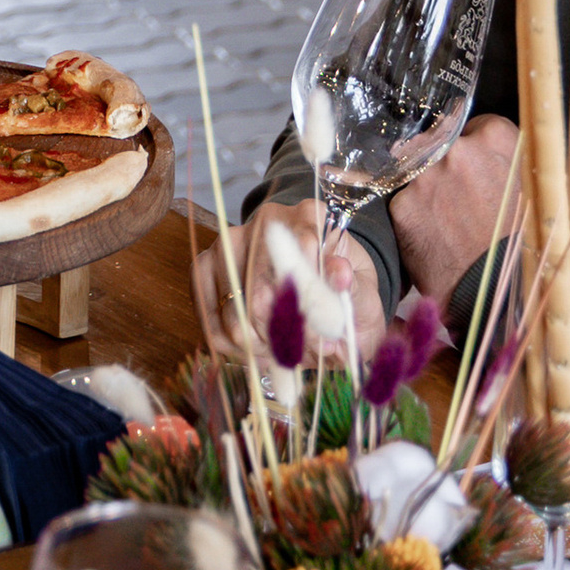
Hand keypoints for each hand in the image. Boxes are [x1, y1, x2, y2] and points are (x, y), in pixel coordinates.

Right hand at [211, 197, 385, 353]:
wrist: (325, 303)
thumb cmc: (345, 298)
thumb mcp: (363, 297)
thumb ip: (354, 289)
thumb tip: (339, 273)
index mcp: (310, 216)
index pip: (303, 249)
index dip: (312, 302)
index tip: (326, 336)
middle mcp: (266, 222)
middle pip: (262, 287)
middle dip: (284, 333)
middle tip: (306, 352)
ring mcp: (230, 242)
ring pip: (234, 308)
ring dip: (259, 343)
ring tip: (283, 349)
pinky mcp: (205, 267)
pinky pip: (209, 317)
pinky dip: (233, 346)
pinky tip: (258, 346)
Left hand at [391, 114, 521, 317]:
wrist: (492, 292)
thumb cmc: (518, 244)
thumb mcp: (531, 191)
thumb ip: (506, 158)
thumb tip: (483, 142)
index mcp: (498, 142)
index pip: (477, 126)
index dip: (477, 147)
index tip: (479, 167)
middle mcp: (459, 150)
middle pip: (441, 143)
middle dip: (447, 165)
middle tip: (460, 199)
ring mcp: (427, 175)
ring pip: (419, 171)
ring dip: (428, 189)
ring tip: (447, 221)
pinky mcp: (402, 203)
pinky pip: (404, 198)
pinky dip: (414, 214)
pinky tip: (432, 234)